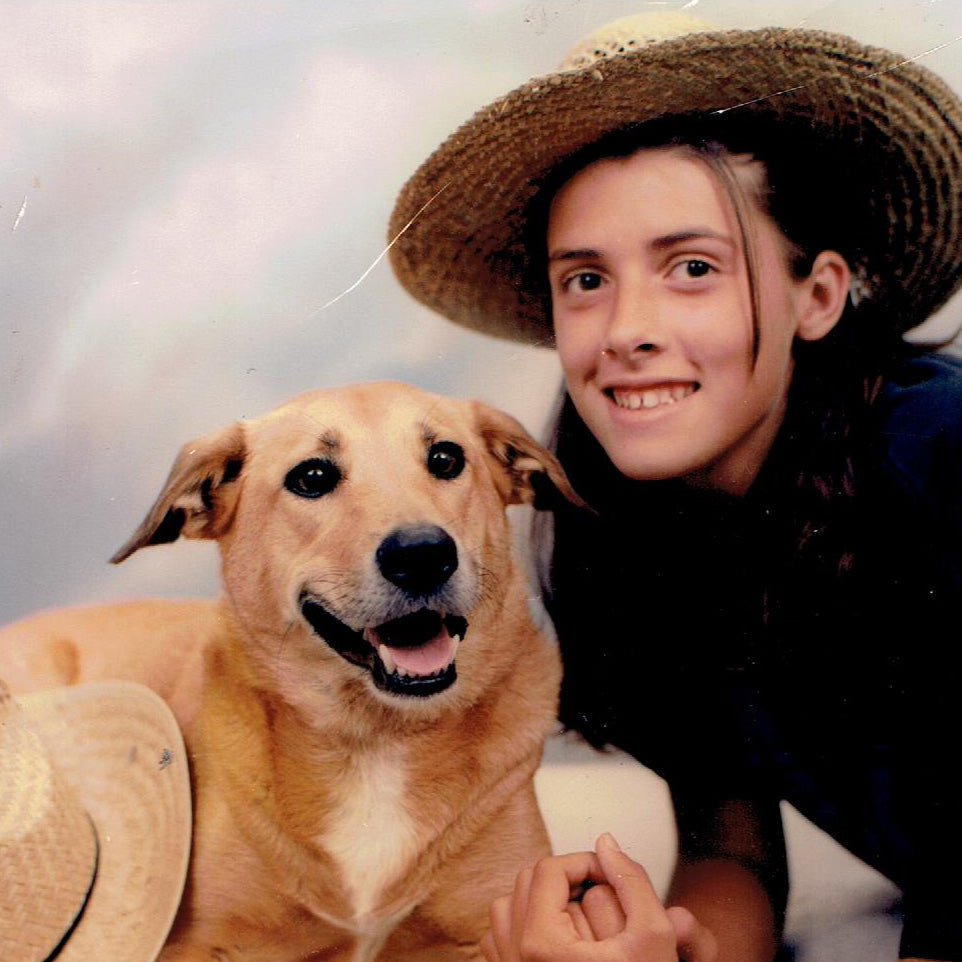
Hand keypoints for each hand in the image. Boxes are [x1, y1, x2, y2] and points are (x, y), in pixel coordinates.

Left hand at [480, 834, 716, 961]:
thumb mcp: (652, 937)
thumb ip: (631, 881)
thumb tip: (606, 843)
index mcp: (542, 943)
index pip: (551, 868)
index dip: (585, 863)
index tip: (609, 876)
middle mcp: (515, 956)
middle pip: (528, 881)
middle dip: (565, 880)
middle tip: (599, 893)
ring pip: (509, 906)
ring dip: (540, 901)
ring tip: (578, 915)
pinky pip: (498, 937)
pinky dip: (522, 928)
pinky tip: (555, 940)